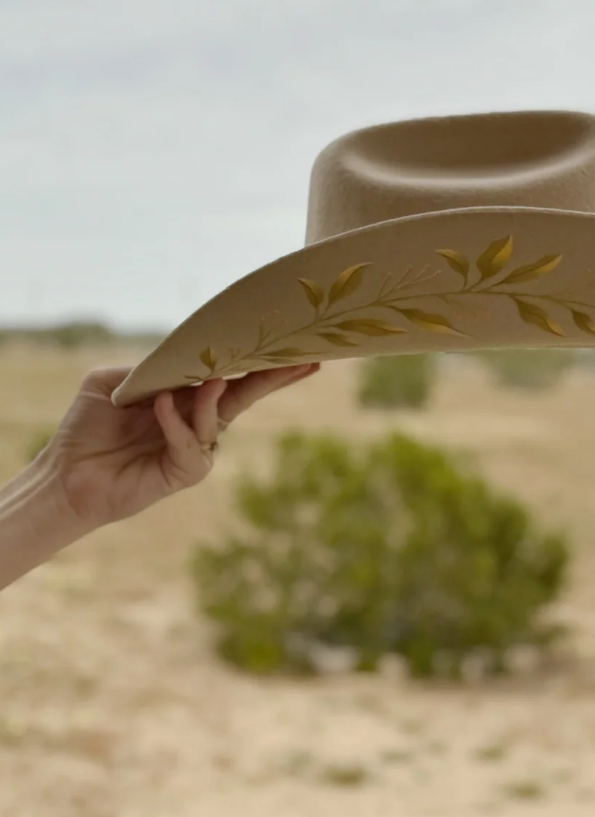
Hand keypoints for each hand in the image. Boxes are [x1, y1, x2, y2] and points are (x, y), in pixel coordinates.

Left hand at [41, 363, 320, 527]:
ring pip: (218, 419)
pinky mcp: (183, 473)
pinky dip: (177, 425)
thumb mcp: (115, 382)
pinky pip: (191, 446)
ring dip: (213, 398)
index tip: (290, 345)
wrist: (65, 473)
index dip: (259, 362)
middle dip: (274, 378)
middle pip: (245, 396)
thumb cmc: (89, 427)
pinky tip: (161, 407)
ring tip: (210, 380)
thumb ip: (149, 368)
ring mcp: (194, 448)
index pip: (230, 376)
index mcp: (186, 397)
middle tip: (305, 362)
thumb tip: (185, 361)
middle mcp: (198, 421)